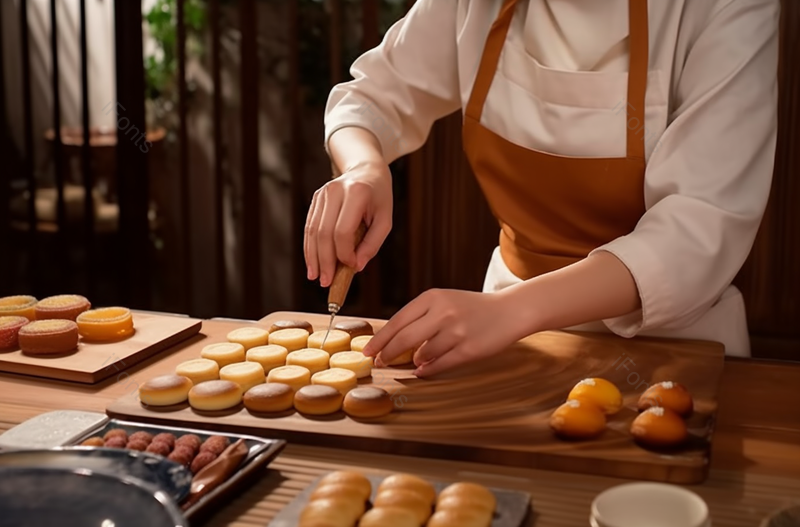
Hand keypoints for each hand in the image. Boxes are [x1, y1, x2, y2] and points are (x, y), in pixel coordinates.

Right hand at [304, 160, 392, 286]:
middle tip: (326, 282)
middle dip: (324, 260)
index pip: (343, 230)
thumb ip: (372, 244)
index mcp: (356, 193)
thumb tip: (356, 266)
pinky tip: (312, 263)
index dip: (344, 252)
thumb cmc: (378, 198)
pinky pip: (309, 227)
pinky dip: (310, 247)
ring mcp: (322, 194)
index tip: (351, 266)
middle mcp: (335, 191)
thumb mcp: (385, 220)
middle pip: (324, 232)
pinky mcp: (315, 199)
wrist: (366, 171)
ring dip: (313, 257)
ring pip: (312, 231)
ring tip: (315, 276)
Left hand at [362, 288, 525, 376]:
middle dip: (388, 354)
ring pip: (422, 354)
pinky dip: (427, 370)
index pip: (397, 321)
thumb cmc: (472, 307)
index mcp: (433, 297)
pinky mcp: (468, 350)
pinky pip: (439, 365)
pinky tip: (423, 370)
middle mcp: (443, 313)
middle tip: (380, 363)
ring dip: (414, 361)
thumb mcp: (444, 300)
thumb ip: (420, 317)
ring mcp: (456, 332)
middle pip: (404, 339)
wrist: (510, 311)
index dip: (380, 339)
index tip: (367, 351)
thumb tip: (390, 341)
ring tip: (414, 361)